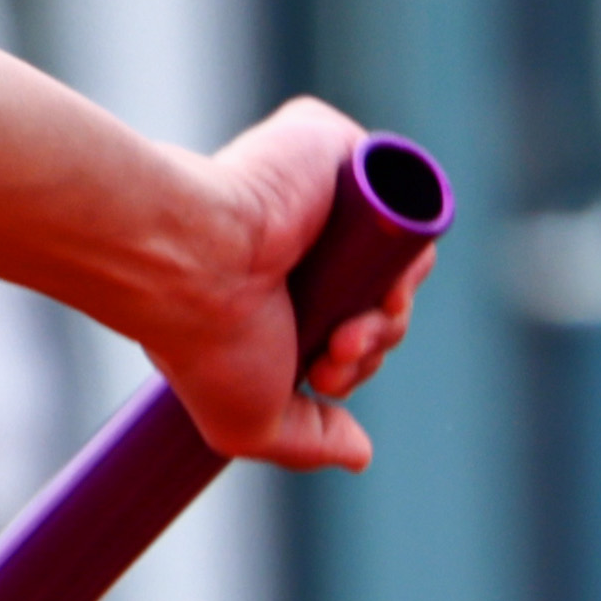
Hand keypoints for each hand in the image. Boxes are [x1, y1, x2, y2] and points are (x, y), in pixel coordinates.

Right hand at [146, 99, 428, 472]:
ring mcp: (323, 193)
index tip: (329, 377)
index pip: (353, 325)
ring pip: (401, 256)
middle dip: (373, 343)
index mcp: (282, 293)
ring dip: (392, 309)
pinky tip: (382, 273)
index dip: (359, 359)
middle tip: (335, 353)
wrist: (190, 265)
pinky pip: (409, 190)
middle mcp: (304, 242)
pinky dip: (408, 238)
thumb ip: (307, 440)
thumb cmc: (204, 342)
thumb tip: (361, 454)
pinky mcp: (337, 146)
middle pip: (383, 297)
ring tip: (346, 329)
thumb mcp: (252, 421)